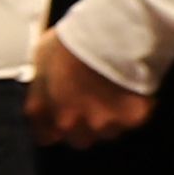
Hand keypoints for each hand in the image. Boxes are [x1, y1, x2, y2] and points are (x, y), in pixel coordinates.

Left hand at [30, 32, 151, 147]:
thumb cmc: (72, 43)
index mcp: (47, 113)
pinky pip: (131, 121)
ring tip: (112, 96)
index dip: (53, 127)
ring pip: (107, 133)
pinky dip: (131, 110)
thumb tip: (41, 99)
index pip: (46, 137)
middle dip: (83, 126)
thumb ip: (40, 90)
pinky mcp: (133, 118)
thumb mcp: (40, 63)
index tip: (61, 118)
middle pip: (79, 139)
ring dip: (108, 120)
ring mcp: (105, 125)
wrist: (112, 34)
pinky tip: (130, 92)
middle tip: (90, 104)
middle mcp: (74, 126)